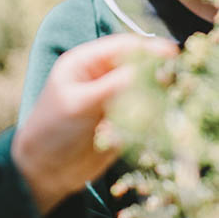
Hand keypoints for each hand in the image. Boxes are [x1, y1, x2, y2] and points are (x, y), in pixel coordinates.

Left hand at [11, 34, 177, 214]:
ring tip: (163, 108)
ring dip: (156, 99)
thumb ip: (113, 86)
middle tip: (174, 83)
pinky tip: (149, 128)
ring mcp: (114, 100)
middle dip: (156, 74)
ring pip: (145, 92)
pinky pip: (145, 116)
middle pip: (138, 67)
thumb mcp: (80, 104)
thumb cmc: (52, 129)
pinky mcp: (123, 123)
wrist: (44, 171)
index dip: (148, 48)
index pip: (122, 47)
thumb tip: (148, 67)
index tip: (172, 53)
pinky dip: (150, 121)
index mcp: (86, 62)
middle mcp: (103, 77)